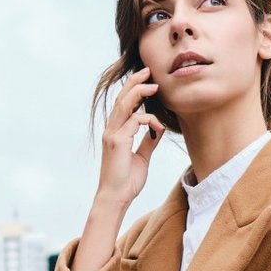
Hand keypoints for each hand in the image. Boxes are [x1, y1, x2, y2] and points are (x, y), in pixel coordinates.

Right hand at [96, 66, 166, 208]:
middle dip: (135, 83)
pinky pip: (134, 122)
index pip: (123, 105)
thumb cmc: (126, 181)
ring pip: (124, 105)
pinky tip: (158, 127)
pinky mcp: (117, 142)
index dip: (134, 91)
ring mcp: (112, 135)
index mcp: (116, 133)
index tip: (149, 83)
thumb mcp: (142, 158)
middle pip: (122, 99)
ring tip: (153, 85)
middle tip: (148, 71)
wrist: (116, 198)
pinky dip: (148, 120)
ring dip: (139, 92)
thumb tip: (157, 130)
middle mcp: (111, 130)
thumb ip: (148, 142)